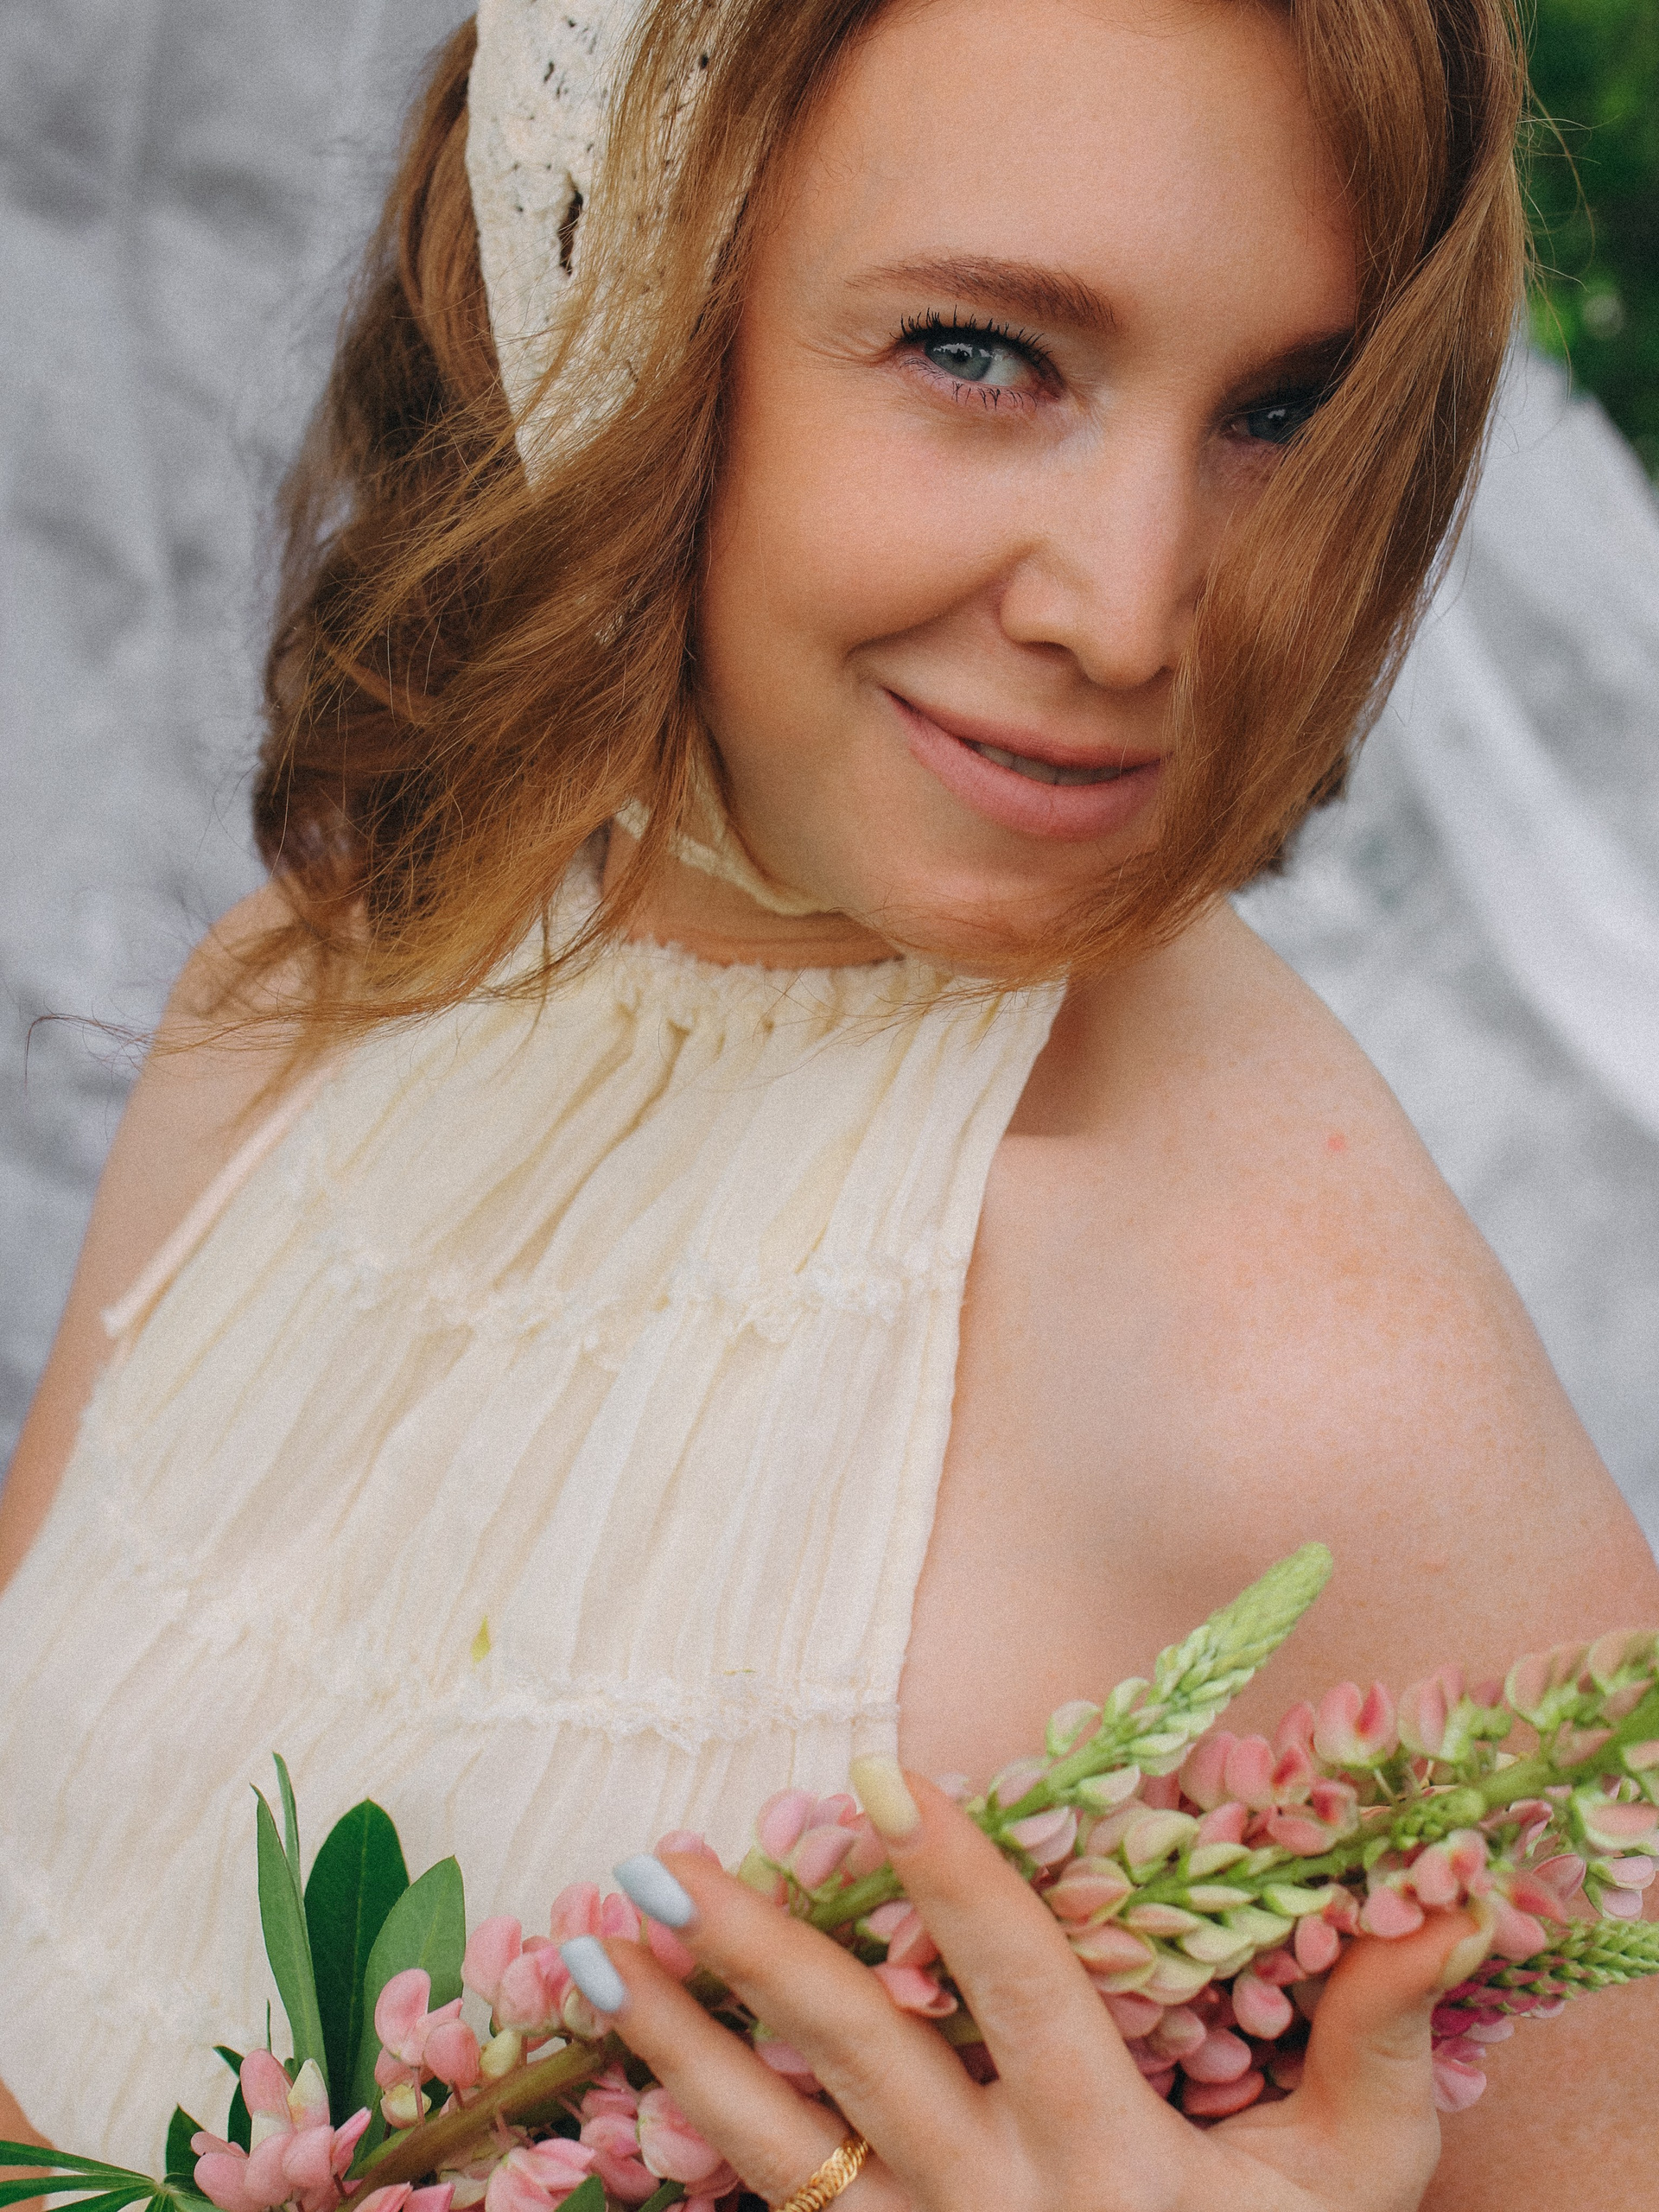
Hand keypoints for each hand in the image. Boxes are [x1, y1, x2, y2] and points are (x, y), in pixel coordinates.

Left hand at [563, 1768, 1490, 2211]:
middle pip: (856, 2050)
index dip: (955, 1870)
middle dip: (755, 1947)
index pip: (1017, 1981)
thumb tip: (1438, 1905)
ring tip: (589, 1948)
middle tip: (662, 1856)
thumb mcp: (1353, 2188)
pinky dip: (679, 2144)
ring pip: (767, 2142)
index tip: (884, 1770)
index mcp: (1107, 2150)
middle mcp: (993, 2197)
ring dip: (671, 2037)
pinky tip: (618, 2074)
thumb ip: (1378, 2046)